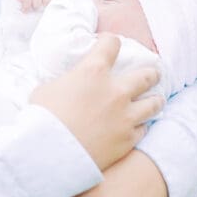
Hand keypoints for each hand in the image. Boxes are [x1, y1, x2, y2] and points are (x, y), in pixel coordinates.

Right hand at [29, 34, 162, 172]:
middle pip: (146, 75)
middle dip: (151, 72)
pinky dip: (140, 126)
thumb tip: (70, 85)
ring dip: (155, 99)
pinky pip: (143, 128)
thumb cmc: (41, 119)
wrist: (49, 153)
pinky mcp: (127, 139)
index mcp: (93, 72)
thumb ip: (66, 82)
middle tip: (152, 74)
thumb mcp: (47, 89)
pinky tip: (137, 126)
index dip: (110, 42)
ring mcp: (125, 116)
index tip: (110, 45)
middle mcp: (116, 91)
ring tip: (155, 100)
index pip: (111, 44)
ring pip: (154, 103)